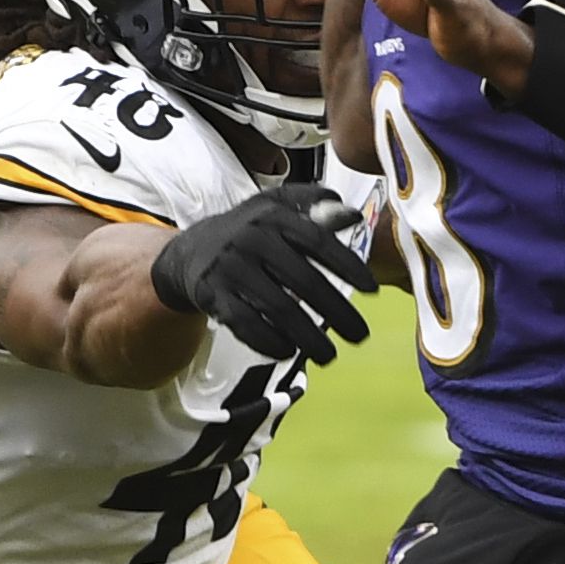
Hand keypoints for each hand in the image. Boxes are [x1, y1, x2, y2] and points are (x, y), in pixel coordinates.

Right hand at [149, 185, 375, 364]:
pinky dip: (268, 342)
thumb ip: (315, 208)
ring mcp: (232, 269)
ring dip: (308, 337)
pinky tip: (288, 352)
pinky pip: (246, 324)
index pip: (319, 242)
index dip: (348, 266)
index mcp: (274, 217)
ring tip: (330, 355)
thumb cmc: (249, 230)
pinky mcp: (214, 295)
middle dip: (337, 312)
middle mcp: (253, 240)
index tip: (372, 290)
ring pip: (277, 308)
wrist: (193, 249)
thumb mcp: (278, 209)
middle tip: (360, 335)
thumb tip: (353, 216)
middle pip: (303, 281)